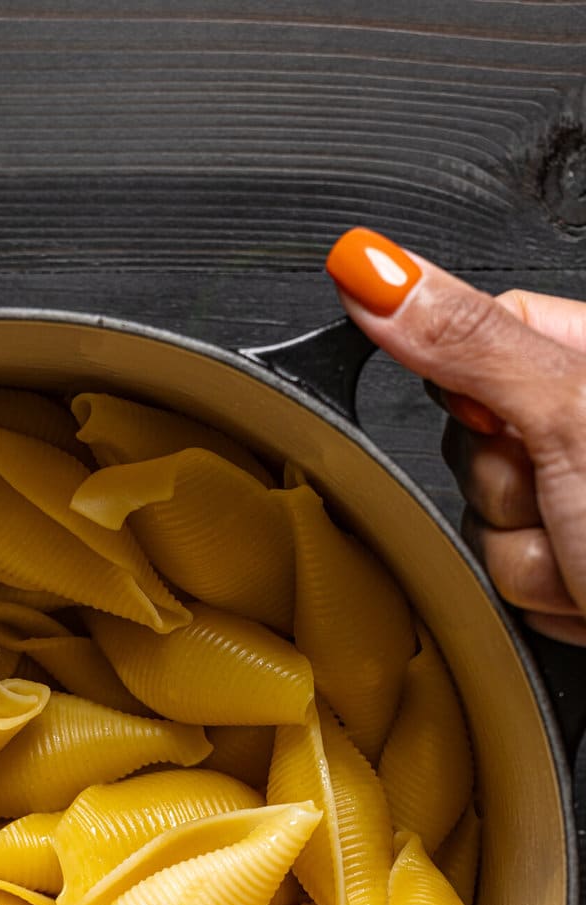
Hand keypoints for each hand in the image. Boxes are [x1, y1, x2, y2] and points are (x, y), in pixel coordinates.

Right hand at [325, 226, 585, 646]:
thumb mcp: (571, 414)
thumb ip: (466, 341)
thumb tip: (372, 269)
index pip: (465, 347)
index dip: (470, 402)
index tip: (511, 426)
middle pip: (468, 458)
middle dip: (510, 499)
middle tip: (569, 505)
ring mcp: (585, 503)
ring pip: (487, 535)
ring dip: (537, 562)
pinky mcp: (580, 573)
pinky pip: (514, 592)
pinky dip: (555, 603)